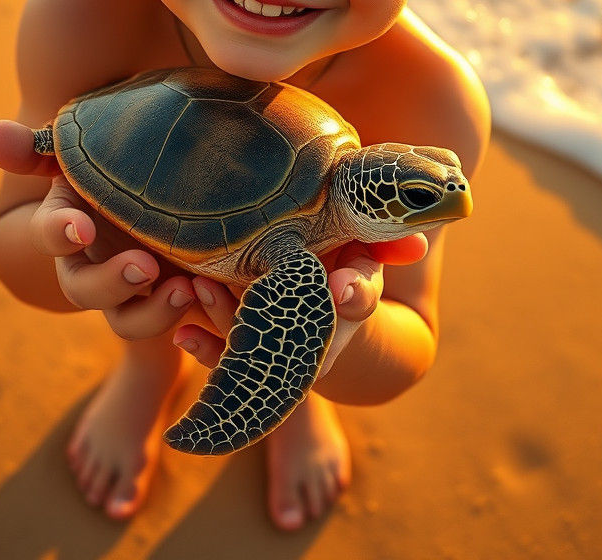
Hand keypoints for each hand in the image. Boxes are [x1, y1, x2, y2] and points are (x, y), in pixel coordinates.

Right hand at [0, 120, 195, 337]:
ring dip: (152, 313)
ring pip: (126, 321)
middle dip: (111, 283)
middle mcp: (91, 263)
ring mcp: (130, 289)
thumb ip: (41, 146)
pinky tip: (211, 294)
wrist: (178, 185)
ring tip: (187, 289)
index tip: (81, 229)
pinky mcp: (167, 302)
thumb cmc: (124, 161)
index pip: (50, 233)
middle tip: (146, 267)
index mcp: (69, 223)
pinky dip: (187, 316)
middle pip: (84, 290)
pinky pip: (171, 326)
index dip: (60, 233)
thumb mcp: (88, 150)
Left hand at [171, 234, 427, 377]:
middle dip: (268, 306)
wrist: (326, 318)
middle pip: (294, 327)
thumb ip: (384, 242)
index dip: (353, 293)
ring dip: (225, 318)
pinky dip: (203, 347)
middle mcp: (317, 332)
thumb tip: (419, 243)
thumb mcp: (366, 253)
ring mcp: (281, 344)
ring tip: (197, 289)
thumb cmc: (344, 265)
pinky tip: (182, 333)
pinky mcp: (249, 353)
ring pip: (255, 342)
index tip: (341, 286)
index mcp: (350, 301)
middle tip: (234, 285)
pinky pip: (227, 358)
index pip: (357, 299)